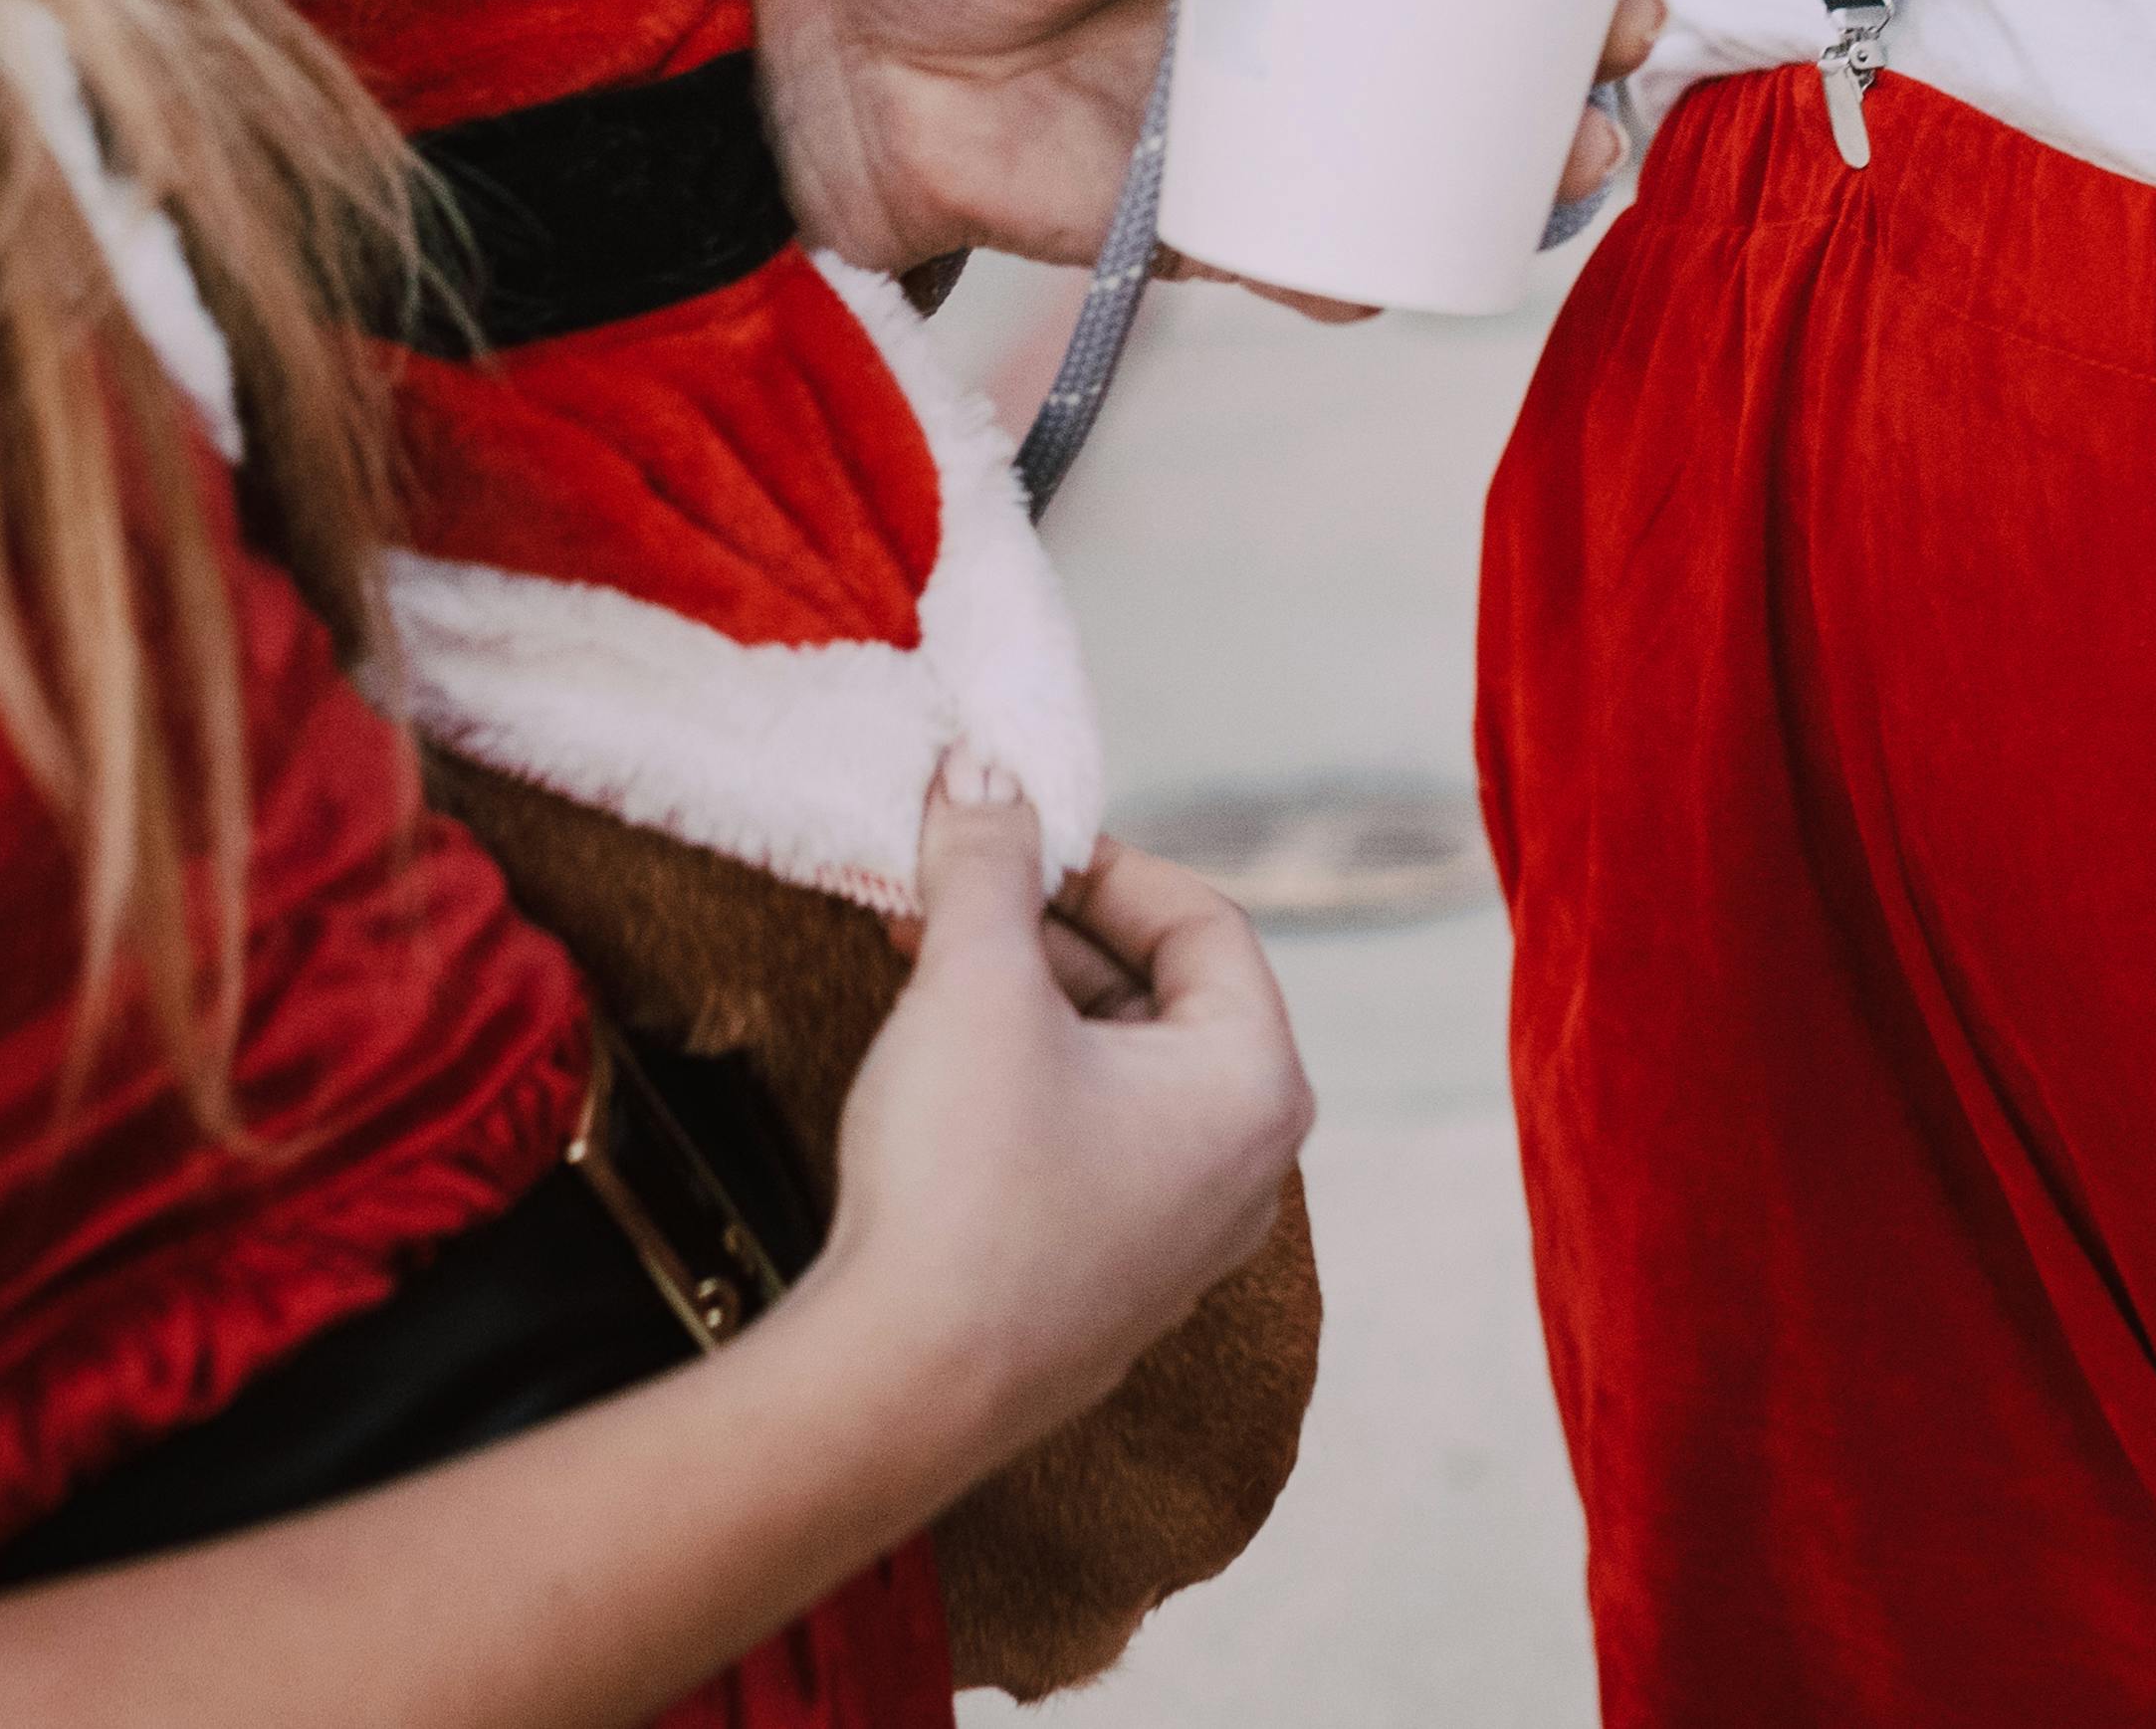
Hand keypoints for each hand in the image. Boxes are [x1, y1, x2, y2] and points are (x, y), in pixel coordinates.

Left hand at [747, 0, 1664, 290]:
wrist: (850, 84)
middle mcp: (1295, 5)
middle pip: (1475, 18)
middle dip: (1578, 25)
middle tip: (1624, 21)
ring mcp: (1265, 111)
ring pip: (1429, 138)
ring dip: (1522, 154)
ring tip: (1578, 151)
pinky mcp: (1208, 208)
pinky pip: (1310, 249)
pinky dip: (1360, 268)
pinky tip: (1410, 271)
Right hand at [809, 760, 1310, 1451]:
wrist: (899, 1384)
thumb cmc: (967, 1180)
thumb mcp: (976, 983)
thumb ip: (989, 863)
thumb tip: (983, 771)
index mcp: (1256, 1089)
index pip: (1205, 924)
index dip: (1100, 862)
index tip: (1009, 833)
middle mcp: (1245, 1171)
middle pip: (1162, 995)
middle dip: (1048, 930)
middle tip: (950, 887)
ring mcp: (1179, 1240)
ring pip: (1116, 1070)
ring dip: (1025, 1001)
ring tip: (923, 959)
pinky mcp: (1107, 1283)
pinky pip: (1086, 1144)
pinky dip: (1021, 1082)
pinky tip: (934, 1062)